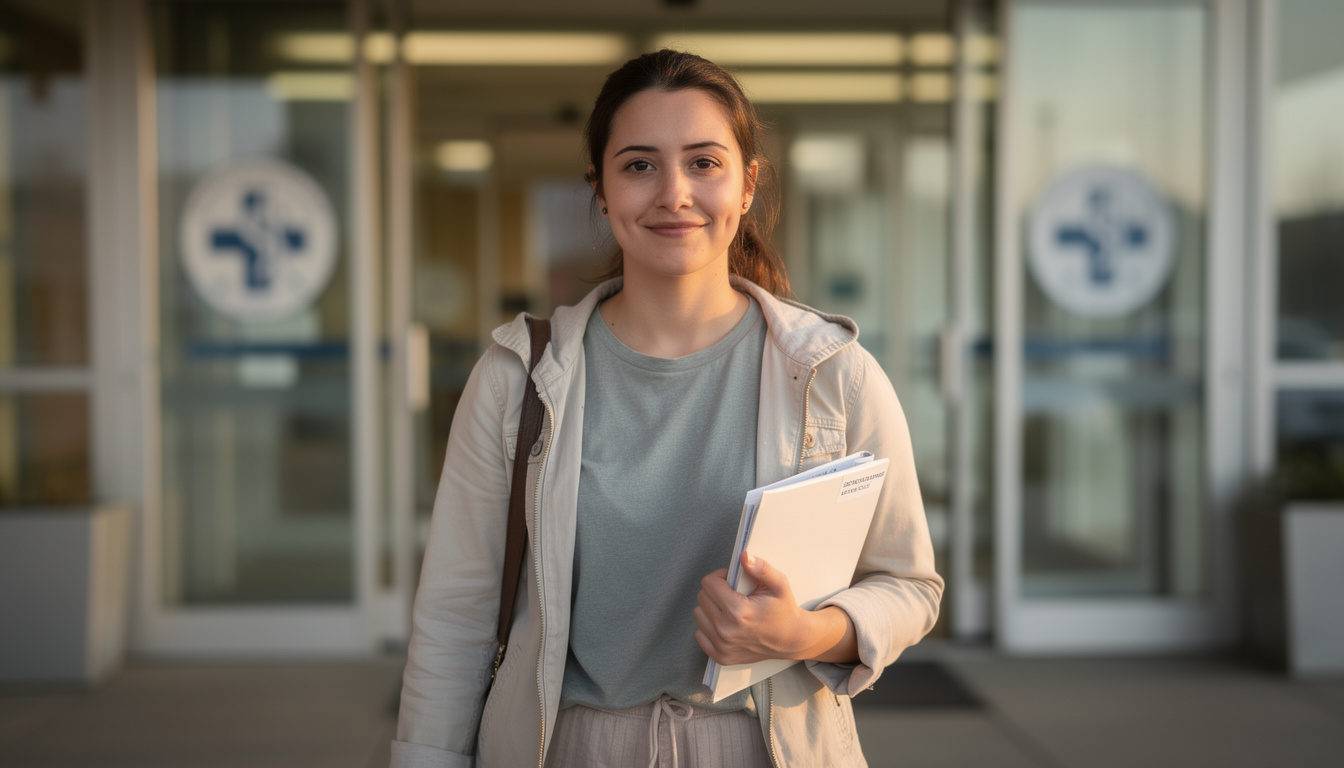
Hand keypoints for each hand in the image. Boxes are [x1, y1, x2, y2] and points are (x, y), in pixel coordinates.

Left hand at [694, 551, 855, 666]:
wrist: (791, 640)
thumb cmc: (784, 611)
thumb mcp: (779, 584)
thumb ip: (761, 568)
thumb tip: (743, 556)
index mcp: (739, 611)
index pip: (709, 583)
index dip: (721, 577)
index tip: (732, 581)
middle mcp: (727, 630)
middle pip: (702, 597)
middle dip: (716, 591)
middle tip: (734, 594)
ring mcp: (722, 646)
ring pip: (699, 614)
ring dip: (711, 608)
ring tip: (730, 609)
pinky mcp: (721, 656)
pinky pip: (700, 634)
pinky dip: (709, 626)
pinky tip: (726, 623)